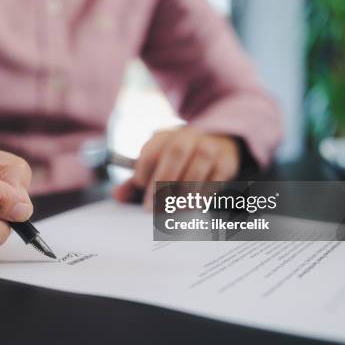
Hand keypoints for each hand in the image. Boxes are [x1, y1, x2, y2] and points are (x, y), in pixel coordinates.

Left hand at [113, 127, 240, 208]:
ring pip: (198, 165)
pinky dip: (202, 195)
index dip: (143, 169)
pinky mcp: (226, 161)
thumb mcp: (157, 163)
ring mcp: (210, 147)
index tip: (138, 186)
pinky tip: (191, 206)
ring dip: (183, 191)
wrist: (216, 143)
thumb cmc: (179, 159)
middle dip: (161, 182)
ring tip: (172, 209)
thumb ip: (136, 181)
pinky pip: (215, 178)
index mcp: (166, 135)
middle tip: (151, 207)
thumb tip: (117, 196)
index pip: (152, 149)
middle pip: (175, 153)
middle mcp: (189, 136)